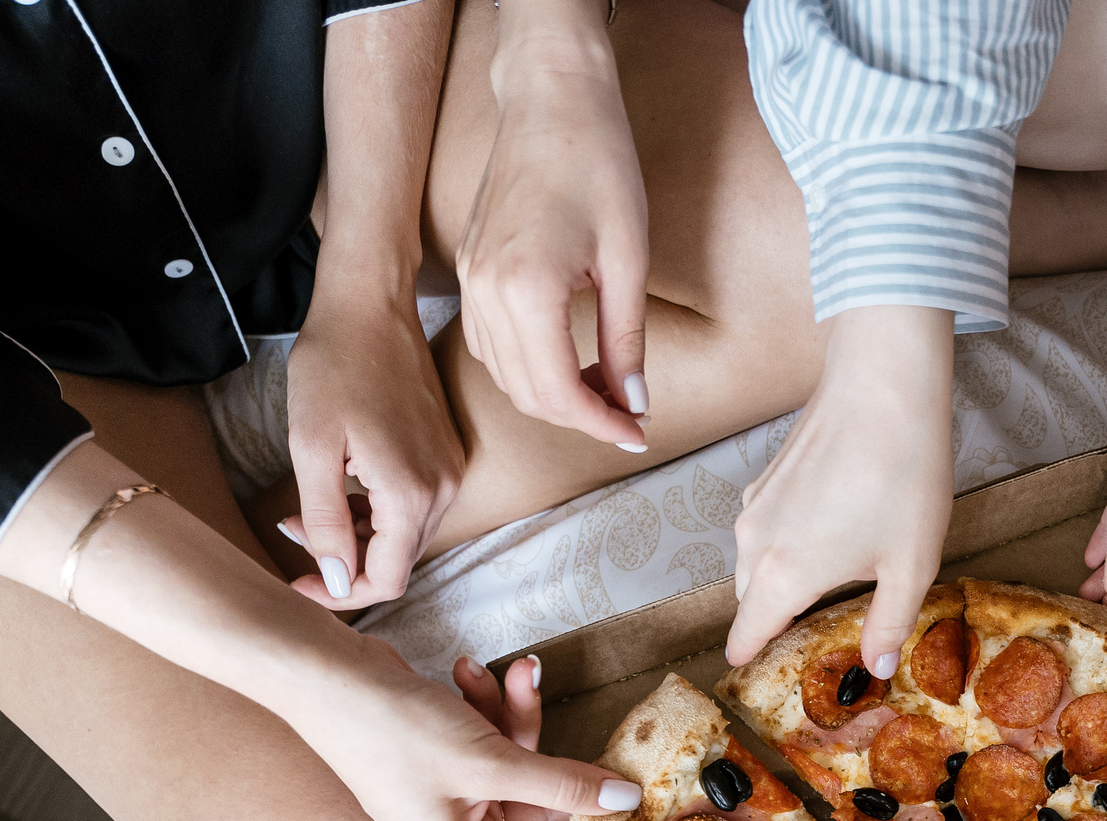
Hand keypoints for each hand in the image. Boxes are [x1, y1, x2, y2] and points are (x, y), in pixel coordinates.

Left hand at [283, 288, 467, 607]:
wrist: (370, 307)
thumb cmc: (333, 367)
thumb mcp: (312, 449)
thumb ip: (327, 523)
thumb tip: (337, 581)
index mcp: (411, 494)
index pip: (386, 580)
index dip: (340, 594)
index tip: (297, 585)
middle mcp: (444, 490)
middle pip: (397, 562)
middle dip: (342, 562)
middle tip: (290, 532)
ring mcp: (451, 471)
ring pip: (405, 536)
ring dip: (357, 537)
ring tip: (308, 509)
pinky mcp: (448, 456)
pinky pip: (414, 507)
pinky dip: (376, 513)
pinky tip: (343, 487)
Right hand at [292, 635, 639, 820]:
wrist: (327, 674)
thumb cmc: (390, 732)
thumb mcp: (491, 762)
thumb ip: (564, 784)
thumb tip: (624, 800)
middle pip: (538, 810)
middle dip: (544, 753)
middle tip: (553, 712)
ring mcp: (450, 798)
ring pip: (518, 764)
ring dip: (515, 716)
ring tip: (514, 675)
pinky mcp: (446, 760)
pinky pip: (491, 739)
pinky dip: (488, 705)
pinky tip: (471, 674)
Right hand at [455, 34, 649, 450]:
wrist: (551, 100)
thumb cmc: (598, 164)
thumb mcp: (628, 257)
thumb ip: (626, 338)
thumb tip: (633, 402)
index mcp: (525, 290)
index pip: (557, 392)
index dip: (601, 424)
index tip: (637, 433)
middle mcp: (486, 292)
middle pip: (527, 393)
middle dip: (580, 416)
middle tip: (627, 415)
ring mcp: (471, 280)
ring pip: (504, 375)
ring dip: (551, 394)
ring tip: (602, 389)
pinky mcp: (469, 268)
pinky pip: (488, 344)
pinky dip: (525, 366)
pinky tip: (564, 358)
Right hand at [725, 306, 954, 673]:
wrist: (885, 385)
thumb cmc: (902, 477)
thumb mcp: (911, 566)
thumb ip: (888, 624)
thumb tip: (877, 668)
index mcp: (784, 576)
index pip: (747, 632)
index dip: (748, 657)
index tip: (749, 671)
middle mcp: (754, 541)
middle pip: (748, 598)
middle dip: (769, 619)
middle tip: (807, 631)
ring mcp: (756, 502)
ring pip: (753, 559)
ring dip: (777, 576)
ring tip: (825, 580)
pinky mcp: (767, 474)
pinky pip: (765, 524)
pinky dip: (784, 539)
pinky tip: (829, 529)